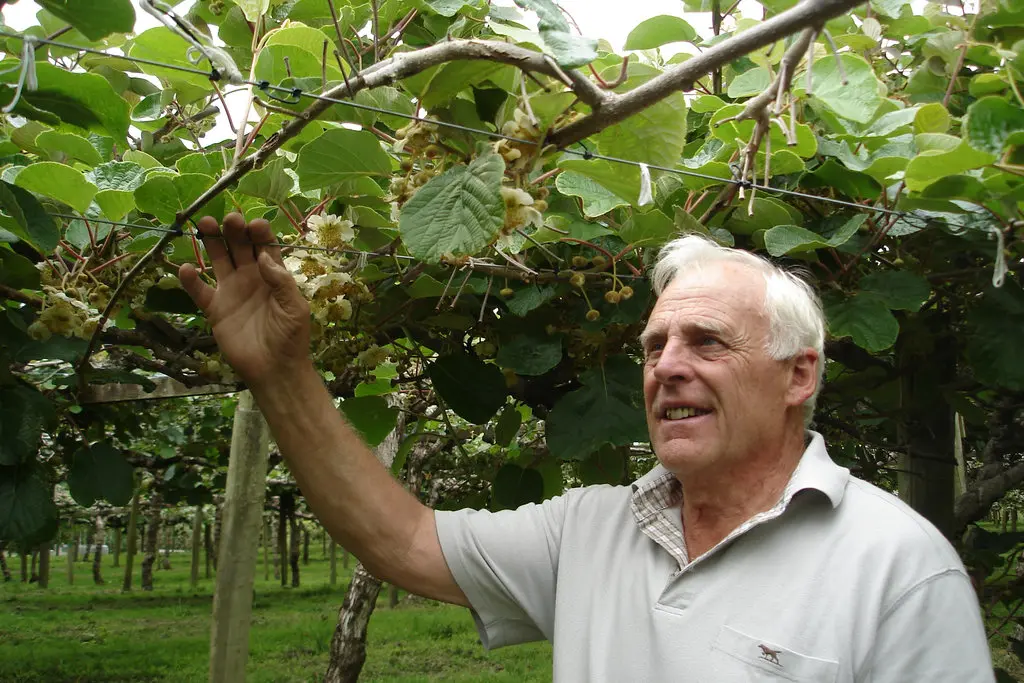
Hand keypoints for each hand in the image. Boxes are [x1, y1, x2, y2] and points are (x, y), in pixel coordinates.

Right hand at [179, 213, 310, 386]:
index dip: (260, 233)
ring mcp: (231, 291)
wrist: (275, 369)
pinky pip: (200, 291)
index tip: (255, 224)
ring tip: (203, 224)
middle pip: (239, 246)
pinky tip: (186, 268)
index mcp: (273, 275)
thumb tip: (263, 256)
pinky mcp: (215, 309)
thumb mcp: (295, 307)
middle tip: (228, 218)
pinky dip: (190, 280)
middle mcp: (251, 278)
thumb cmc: (291, 337)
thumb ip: (281, 281)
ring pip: (219, 259)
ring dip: (211, 241)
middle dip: (234, 230)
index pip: (265, 246)